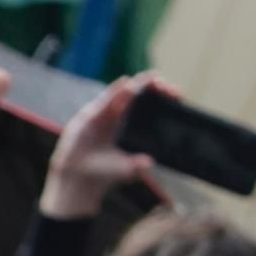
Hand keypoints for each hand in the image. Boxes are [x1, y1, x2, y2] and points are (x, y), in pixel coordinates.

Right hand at [39, 74, 168, 221]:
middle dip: (154, 88)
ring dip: (138, 86)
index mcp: (131, 126)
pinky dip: (116, 91)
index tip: (177, 96)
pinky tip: (126, 85)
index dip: (162, 99)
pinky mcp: (92, 116)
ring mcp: (106, 115)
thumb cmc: (103, 172)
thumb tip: (149, 162)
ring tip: (151, 79)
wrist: (78, 176)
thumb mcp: (126, 169)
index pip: (150, 106)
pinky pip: (106, 100)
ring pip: (125, 94)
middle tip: (167, 87)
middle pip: (140, 95)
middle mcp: (120, 116)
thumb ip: (137, 165)